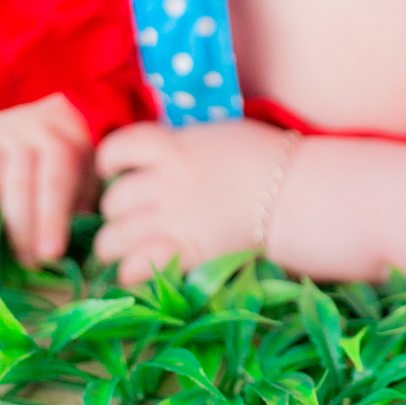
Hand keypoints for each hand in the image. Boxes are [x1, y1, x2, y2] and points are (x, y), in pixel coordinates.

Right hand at [0, 94, 95, 266]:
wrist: (48, 86)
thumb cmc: (75, 135)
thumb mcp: (92, 156)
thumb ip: (85, 193)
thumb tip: (79, 237)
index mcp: (61, 140)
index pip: (54, 185)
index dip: (51, 221)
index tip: (50, 255)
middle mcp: (26, 135)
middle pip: (18, 187)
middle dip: (20, 229)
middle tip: (25, 262)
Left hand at [95, 117, 292, 285]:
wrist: (296, 191)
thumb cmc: (266, 156)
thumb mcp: (219, 134)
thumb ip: (183, 142)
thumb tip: (161, 151)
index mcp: (174, 147)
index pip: (119, 147)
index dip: (110, 159)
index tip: (114, 168)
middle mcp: (165, 183)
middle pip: (114, 199)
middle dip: (116, 208)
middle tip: (129, 213)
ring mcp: (173, 221)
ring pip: (113, 237)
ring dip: (115, 243)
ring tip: (125, 245)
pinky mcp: (185, 254)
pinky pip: (134, 268)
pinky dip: (131, 270)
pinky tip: (139, 268)